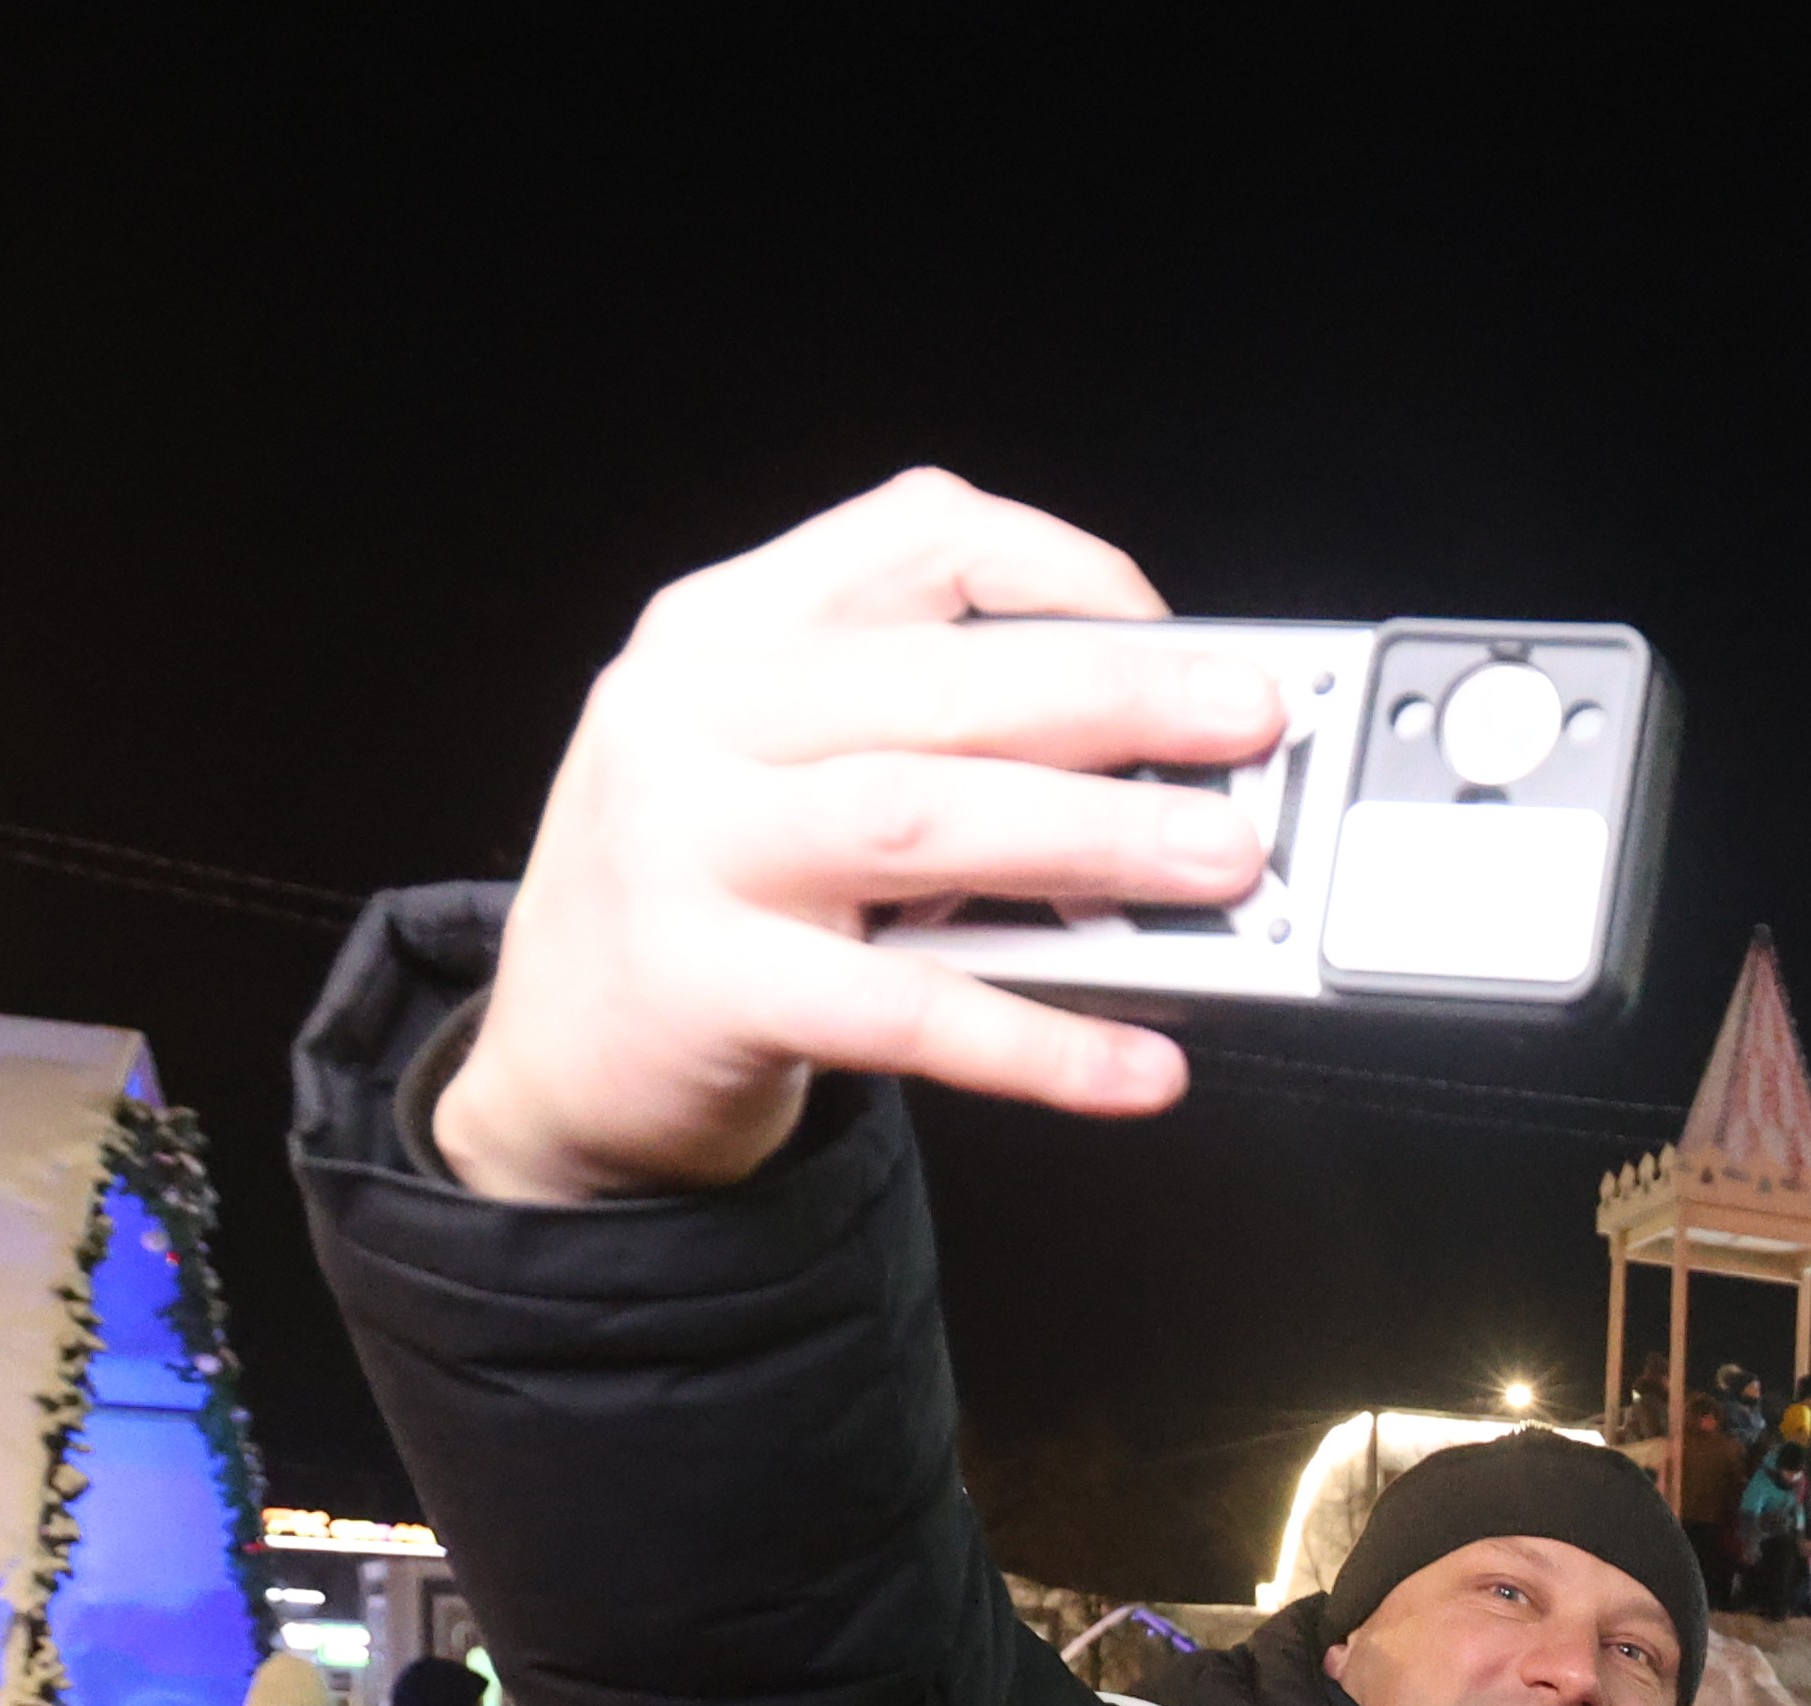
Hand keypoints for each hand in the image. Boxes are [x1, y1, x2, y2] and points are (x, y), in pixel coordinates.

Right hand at [431, 471, 1288, 1202]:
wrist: (560, 1061)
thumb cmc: (705, 895)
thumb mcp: (780, 761)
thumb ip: (927, 734)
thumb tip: (1152, 765)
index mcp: (725, 627)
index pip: (914, 536)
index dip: (1065, 572)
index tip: (1176, 628)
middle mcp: (694, 715)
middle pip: (939, 680)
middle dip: (1120, 696)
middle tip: (1250, 724)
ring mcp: (686, 847)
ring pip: (923, 818)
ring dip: (1095, 838)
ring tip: (1221, 862)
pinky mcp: (703, 986)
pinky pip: (903, 1010)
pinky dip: (1038, 1040)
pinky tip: (1134, 1064)